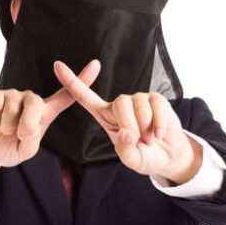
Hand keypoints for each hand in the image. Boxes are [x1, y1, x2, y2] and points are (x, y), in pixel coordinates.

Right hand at [0, 59, 101, 167]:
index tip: (96, 65)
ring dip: (6, 126)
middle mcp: (31, 100)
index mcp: (45, 113)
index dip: (81, 80)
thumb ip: (32, 140)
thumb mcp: (25, 151)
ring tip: (4, 129)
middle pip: (35, 103)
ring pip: (13, 109)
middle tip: (19, 135)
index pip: (65, 96)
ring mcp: (13, 96)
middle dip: (25, 124)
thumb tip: (29, 125)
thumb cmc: (9, 147)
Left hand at [52, 59, 201, 183]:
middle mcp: (119, 104)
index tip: (57, 65)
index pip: (84, 96)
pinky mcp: (155, 99)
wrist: (168, 156)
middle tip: (139, 142)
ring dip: (146, 127)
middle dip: (131, 125)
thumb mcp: (131, 159)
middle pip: (121, 103)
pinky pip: (156, 105)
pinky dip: (158, 123)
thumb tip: (128, 134)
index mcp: (105, 115)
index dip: (71, 81)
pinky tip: (159, 134)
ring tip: (149, 139)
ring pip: (138, 105)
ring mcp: (138, 99)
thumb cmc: (145, 156)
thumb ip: (126, 150)